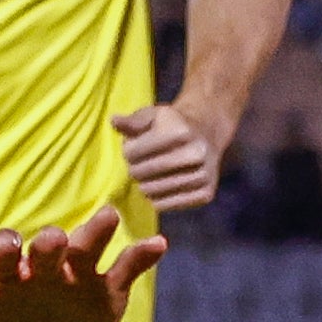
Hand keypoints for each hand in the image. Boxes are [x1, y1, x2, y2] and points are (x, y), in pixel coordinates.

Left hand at [0, 209, 167, 321]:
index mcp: (3, 276)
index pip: (1, 259)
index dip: (2, 253)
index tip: (5, 243)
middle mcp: (40, 268)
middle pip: (46, 251)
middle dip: (50, 245)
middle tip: (52, 237)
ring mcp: (76, 276)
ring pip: (88, 250)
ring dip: (97, 235)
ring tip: (108, 220)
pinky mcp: (107, 290)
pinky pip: (126, 269)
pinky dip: (141, 257)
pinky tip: (159, 247)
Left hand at [112, 95, 236, 211]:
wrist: (207, 135)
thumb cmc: (173, 125)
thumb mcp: (154, 116)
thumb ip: (133, 121)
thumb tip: (114, 121)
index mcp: (181, 132)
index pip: (134, 152)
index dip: (127, 152)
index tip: (132, 149)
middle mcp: (196, 154)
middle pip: (142, 173)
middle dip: (134, 170)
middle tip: (139, 165)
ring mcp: (203, 176)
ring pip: (152, 191)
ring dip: (144, 185)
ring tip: (149, 175)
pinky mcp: (206, 194)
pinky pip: (165, 205)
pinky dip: (156, 198)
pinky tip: (160, 186)